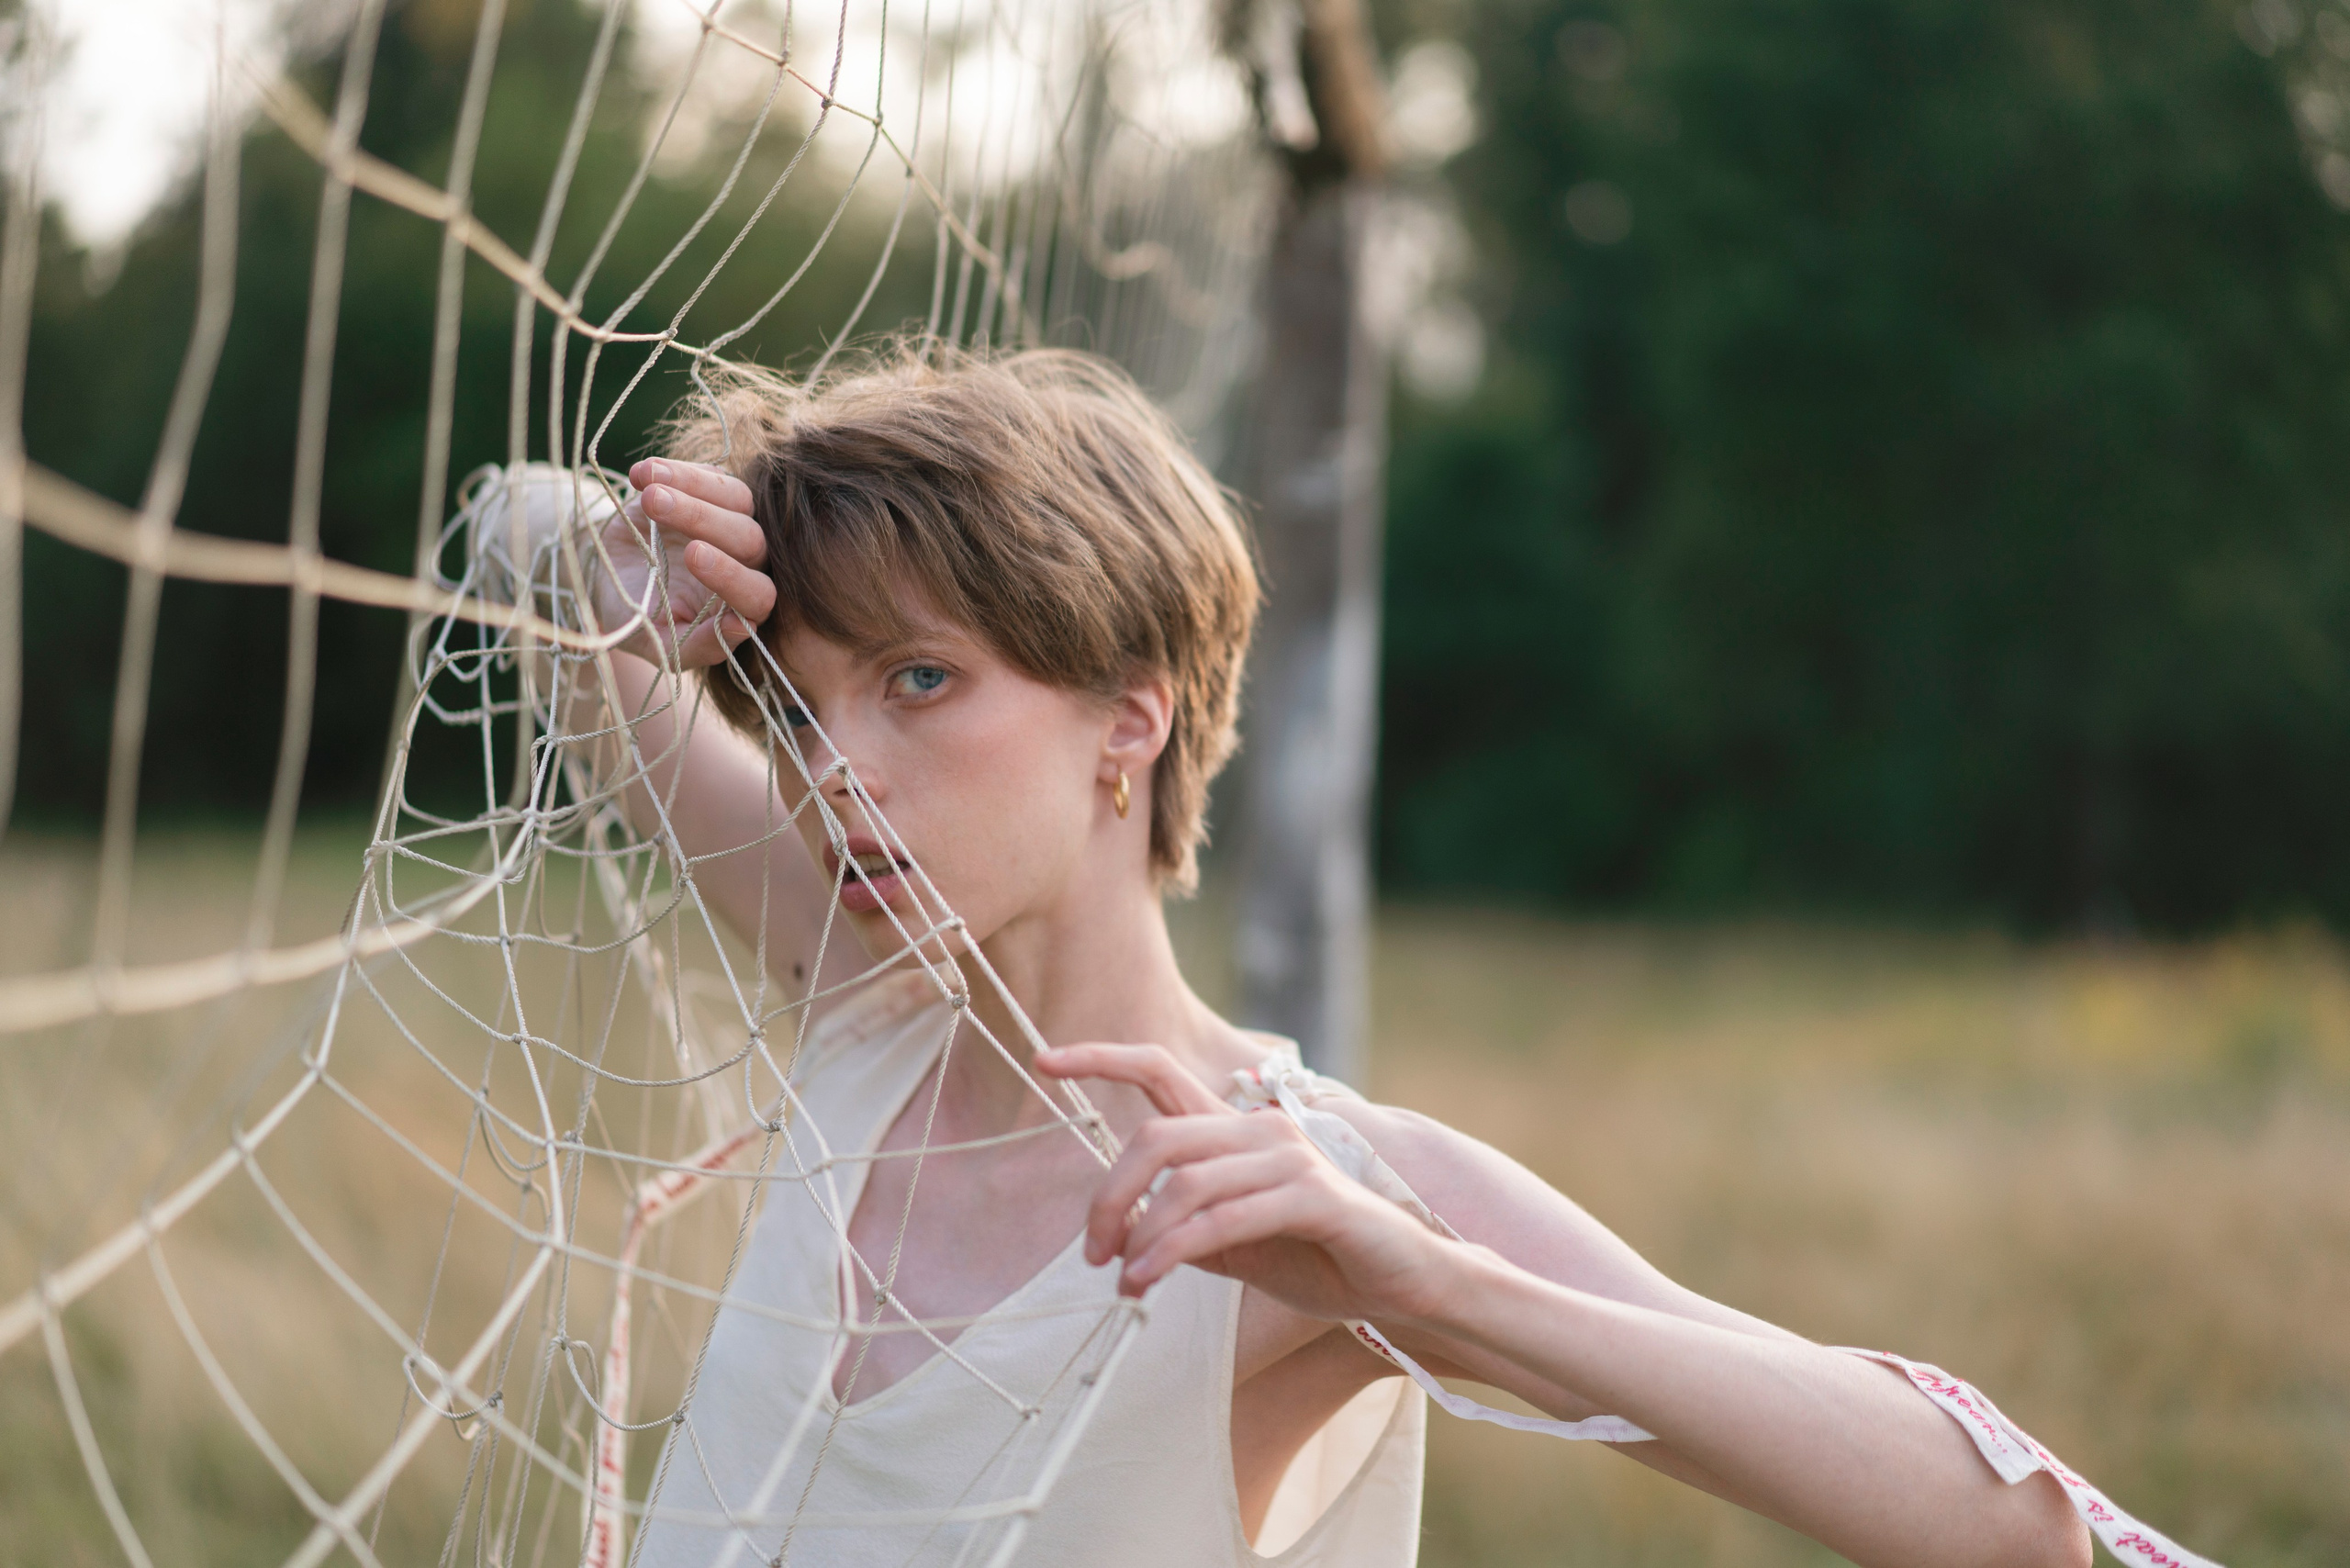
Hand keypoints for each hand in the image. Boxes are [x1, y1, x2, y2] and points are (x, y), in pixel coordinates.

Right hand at [584, 458, 776, 668]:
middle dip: (704, 522)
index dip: (731, 577)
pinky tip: (642, 474)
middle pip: (749, 539)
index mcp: (742, 605)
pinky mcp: (715, 489)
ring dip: (691, 490)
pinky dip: (674, 471)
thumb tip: (742, 628)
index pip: (758, 594)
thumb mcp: (656, 642)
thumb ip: (696, 646)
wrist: (608, 576)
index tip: (694, 557)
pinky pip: (709, 474)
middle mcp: (748, 562)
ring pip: (736, 499)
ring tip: (648, 495)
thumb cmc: (638, 617)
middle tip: (659, 510)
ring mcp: (735, 520)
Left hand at [1034, 1044, 1463, 1324]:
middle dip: (1109, 1195)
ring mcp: (1289, 1158)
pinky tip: (1152, 1276)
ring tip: (1125, 1282)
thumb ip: (1182, 1227)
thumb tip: (1124, 1233)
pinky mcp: (1313, 1196)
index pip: (1159, 1071)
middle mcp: (1260, 1129)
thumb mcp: (1233, 1245)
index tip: (1043, 1062)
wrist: (1401, 1285)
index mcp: (1235, 1131)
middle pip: (1156, 1139)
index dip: (1100, 1060)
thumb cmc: (1318, 1259)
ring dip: (1141, 1235)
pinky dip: (1176, 1248)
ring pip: (1185, 1182)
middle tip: (1093, 1252)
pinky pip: (1224, 1217)